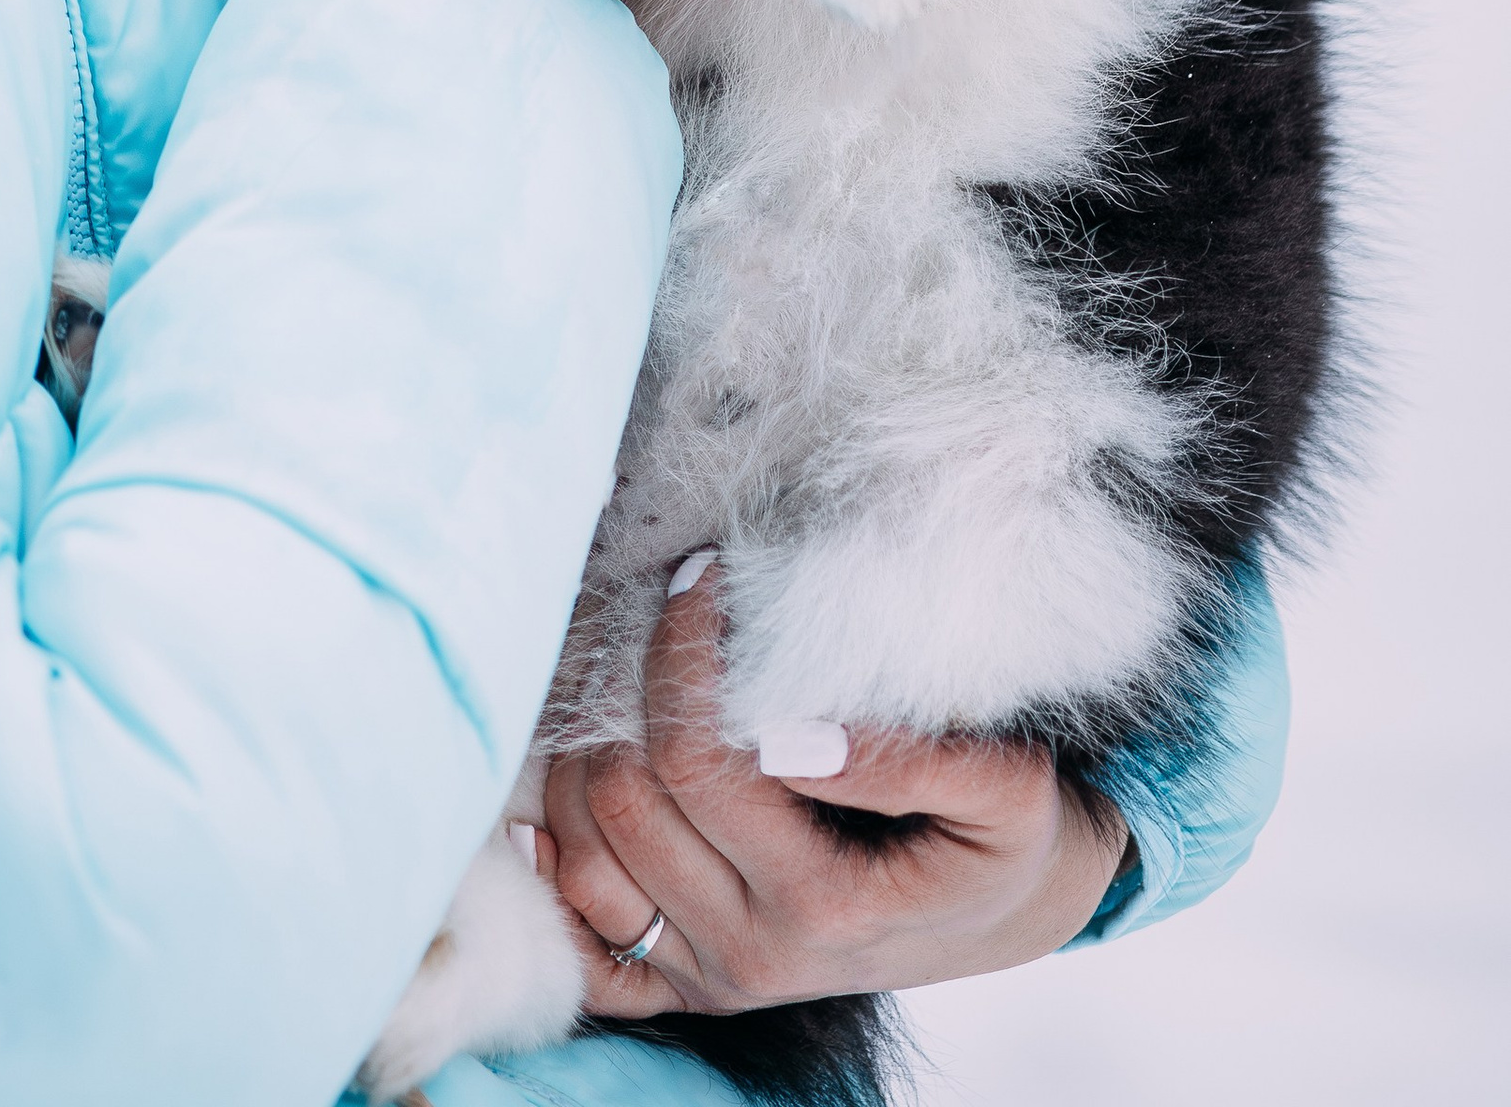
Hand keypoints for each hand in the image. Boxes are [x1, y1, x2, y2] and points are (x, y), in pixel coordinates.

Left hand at [536, 565, 1128, 1018]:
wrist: (1001, 909)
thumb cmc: (998, 834)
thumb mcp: (1006, 789)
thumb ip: (912, 758)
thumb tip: (790, 731)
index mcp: (824, 908)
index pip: (696, 759)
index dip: (683, 653)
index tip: (702, 577)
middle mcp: (753, 954)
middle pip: (623, 801)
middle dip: (628, 683)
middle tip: (662, 611)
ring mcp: (707, 976)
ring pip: (580, 852)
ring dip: (584, 749)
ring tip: (629, 669)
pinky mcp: (679, 984)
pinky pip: (577, 937)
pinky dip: (555, 859)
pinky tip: (577, 780)